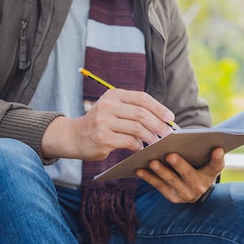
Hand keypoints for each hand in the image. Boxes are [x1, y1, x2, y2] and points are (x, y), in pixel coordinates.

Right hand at [41, 89, 174, 160]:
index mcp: (113, 95)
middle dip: (158, 124)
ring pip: (137, 129)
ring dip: (151, 137)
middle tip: (168, 134)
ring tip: (157, 142)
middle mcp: (108, 105)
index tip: (170, 117)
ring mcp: (104, 122)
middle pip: (141, 114)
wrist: (73, 136)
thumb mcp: (112, 108)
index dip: (159, 108)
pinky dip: (138, 146)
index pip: (141, 98)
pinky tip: (140, 148)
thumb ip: (132, 109)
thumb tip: (162, 119)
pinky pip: (129, 142)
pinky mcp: (103, 138)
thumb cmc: (100, 123)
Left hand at [135, 147, 224, 202]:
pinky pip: (159, 186)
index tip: (218, 148)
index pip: (216, 165)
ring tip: (152, 162)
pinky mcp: (172, 197)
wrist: (193, 190)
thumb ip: (202, 148)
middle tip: (170, 155)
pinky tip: (139, 170)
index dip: (217, 158)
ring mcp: (185, 194)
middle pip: (189, 174)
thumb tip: (189, 133)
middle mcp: (199, 186)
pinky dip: (148, 177)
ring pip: (171, 180)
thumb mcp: (204, 160)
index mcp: (210, 174)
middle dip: (179, 164)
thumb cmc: (197, 166)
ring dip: (160, 171)